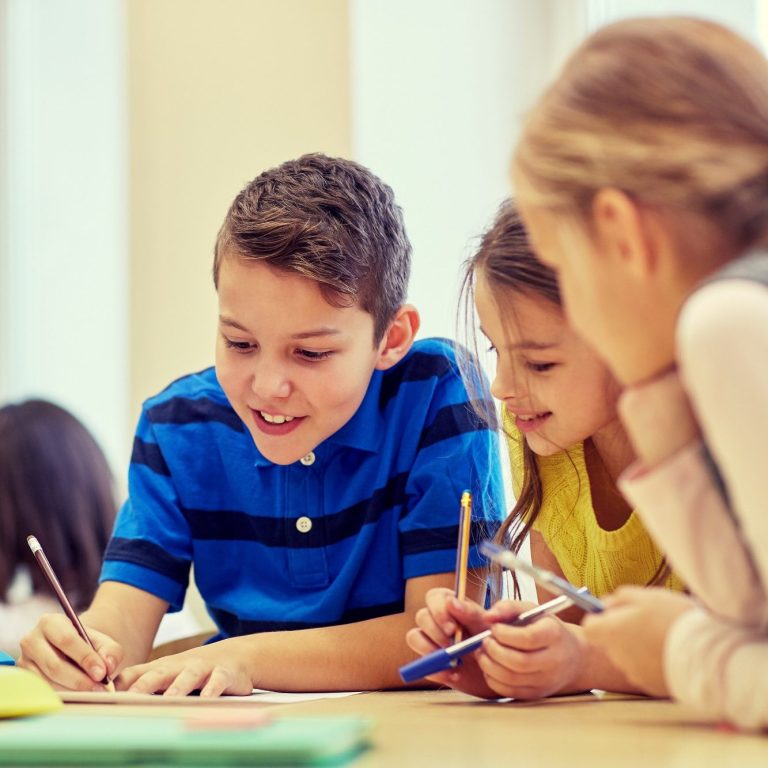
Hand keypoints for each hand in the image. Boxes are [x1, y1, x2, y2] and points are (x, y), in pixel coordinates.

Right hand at [18, 613, 121, 690]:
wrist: (72, 650)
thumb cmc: (87, 644)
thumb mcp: (102, 641)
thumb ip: (110, 651)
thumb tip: (108, 666)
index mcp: (50, 622)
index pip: (67, 640)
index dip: (85, 658)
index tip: (102, 673)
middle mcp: (31, 640)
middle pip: (54, 665)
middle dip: (79, 679)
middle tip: (99, 688)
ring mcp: (24, 662)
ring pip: (47, 682)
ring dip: (71, 690)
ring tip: (92, 693)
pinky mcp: (24, 680)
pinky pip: (42, 693)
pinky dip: (62, 696)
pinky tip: (78, 696)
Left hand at [118, 639, 252, 696]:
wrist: (234, 655)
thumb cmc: (193, 669)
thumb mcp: (167, 673)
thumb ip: (141, 683)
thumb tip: (107, 698)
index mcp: (162, 668)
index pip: (136, 674)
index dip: (121, 685)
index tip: (104, 698)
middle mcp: (180, 666)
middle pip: (160, 674)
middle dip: (145, 685)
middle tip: (131, 698)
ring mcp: (202, 668)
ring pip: (189, 676)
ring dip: (179, 687)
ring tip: (170, 698)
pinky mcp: (224, 673)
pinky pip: (218, 680)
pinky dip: (213, 688)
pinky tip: (207, 697)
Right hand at [405, 587, 496, 697]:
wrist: (497, 669)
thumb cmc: (491, 639)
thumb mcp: (485, 626)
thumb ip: (470, 612)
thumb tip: (451, 602)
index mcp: (449, 604)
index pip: (433, 597)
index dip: (438, 611)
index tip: (452, 629)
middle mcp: (435, 620)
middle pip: (421, 616)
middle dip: (435, 632)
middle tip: (451, 646)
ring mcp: (430, 640)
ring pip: (414, 637)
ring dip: (430, 650)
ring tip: (453, 662)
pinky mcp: (429, 662)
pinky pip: (421, 664)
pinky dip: (436, 671)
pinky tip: (455, 675)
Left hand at [474, 600, 585, 698]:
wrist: (572, 656)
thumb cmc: (545, 628)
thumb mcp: (531, 610)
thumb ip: (508, 608)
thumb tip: (488, 617)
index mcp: (554, 634)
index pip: (528, 638)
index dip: (505, 634)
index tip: (493, 628)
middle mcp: (553, 660)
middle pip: (519, 662)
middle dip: (494, 650)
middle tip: (484, 641)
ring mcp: (546, 681)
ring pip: (511, 679)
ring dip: (489, 665)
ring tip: (482, 652)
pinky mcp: (536, 694)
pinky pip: (510, 691)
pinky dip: (493, 679)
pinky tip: (489, 666)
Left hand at [582, 586, 696, 696]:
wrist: (707, 654)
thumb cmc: (674, 619)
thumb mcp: (645, 597)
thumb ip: (619, 598)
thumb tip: (605, 604)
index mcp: (611, 633)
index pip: (589, 628)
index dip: (599, 619)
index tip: (613, 612)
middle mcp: (618, 657)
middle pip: (611, 642)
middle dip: (623, 632)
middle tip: (647, 622)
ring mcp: (635, 674)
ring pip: (630, 657)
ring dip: (640, 648)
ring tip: (664, 637)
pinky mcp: (652, 687)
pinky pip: (647, 671)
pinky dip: (654, 662)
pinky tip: (672, 652)